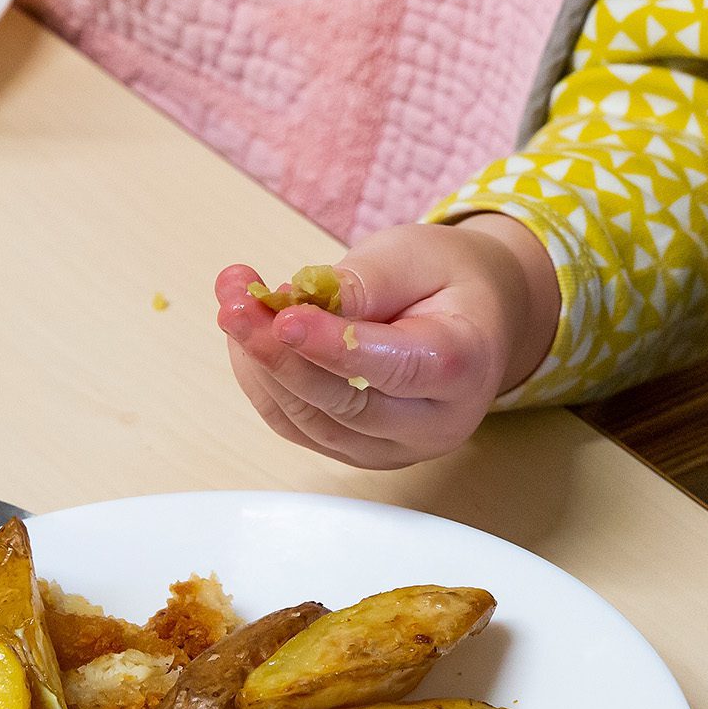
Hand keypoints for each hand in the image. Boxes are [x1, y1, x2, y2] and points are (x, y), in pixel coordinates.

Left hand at [214, 216, 560, 470]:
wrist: (472, 320)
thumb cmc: (446, 282)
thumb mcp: (416, 256)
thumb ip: (367, 281)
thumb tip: (305, 302)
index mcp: (465, 366)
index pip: (397, 367)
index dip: (336, 347)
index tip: (284, 317)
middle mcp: (435, 423)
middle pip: (346, 405)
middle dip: (280, 354)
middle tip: (235, 302)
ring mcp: (394, 448)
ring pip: (311, 421)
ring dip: (260, 365)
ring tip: (234, 303)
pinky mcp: (357, 452)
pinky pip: (295, 425)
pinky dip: (262, 381)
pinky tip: (247, 336)